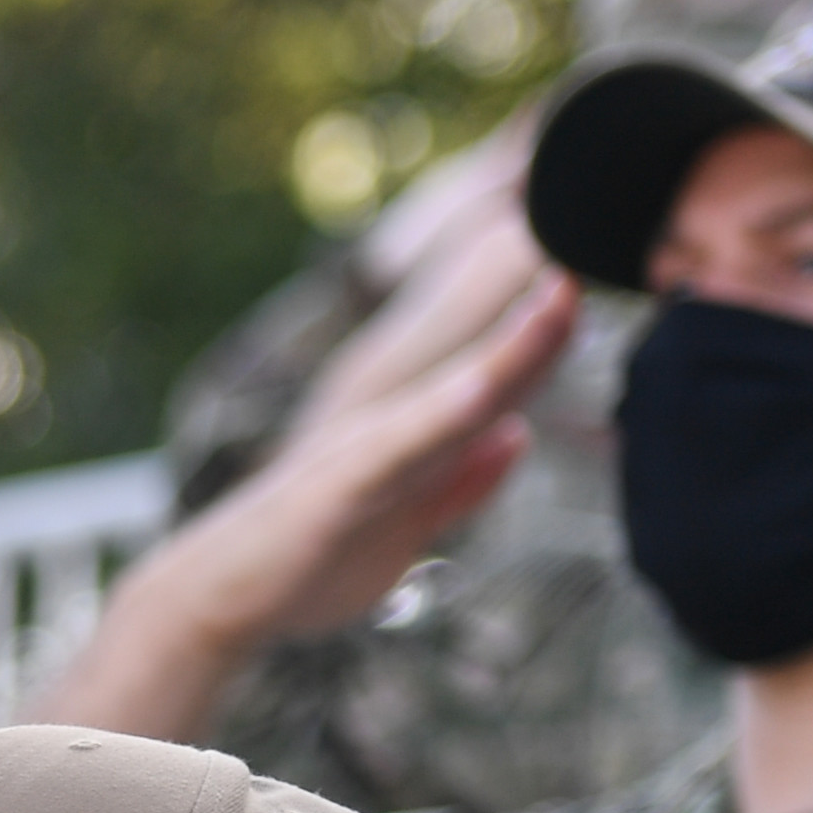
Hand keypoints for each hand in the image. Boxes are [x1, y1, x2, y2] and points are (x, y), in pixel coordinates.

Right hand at [26, 242, 579, 743]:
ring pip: (451, 378)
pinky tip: (487, 384)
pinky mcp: (337, 485)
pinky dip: (443, 411)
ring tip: (565, 273)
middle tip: (597, 209)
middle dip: (539, 285)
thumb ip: (460, 482)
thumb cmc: (300, 566)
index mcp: (409, 430)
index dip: (551, 314)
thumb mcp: (404, 528)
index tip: (604, 250)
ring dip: (508, 330)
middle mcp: (389, 419)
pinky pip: (399, 445)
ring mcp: (364, 446)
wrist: (208, 603)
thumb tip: (516, 437)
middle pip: (481, 345)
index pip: (495, 364)